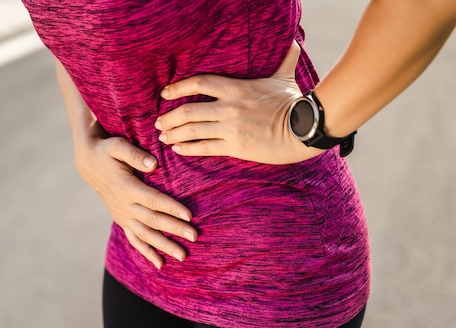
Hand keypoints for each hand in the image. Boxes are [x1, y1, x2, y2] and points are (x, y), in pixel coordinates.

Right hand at [75, 126, 197, 268]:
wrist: (89, 163)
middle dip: (174, 229)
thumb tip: (153, 164)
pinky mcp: (121, 220)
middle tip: (194, 237)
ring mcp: (122, 215)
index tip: (189, 216)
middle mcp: (124, 205)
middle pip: (153, 220)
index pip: (153, 200)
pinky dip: (147, 252)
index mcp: (126, 187)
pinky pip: (134, 239)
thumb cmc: (107, 151)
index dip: (171, 208)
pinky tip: (160, 263)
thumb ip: (134, 155)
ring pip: (145, 235)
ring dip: (164, 246)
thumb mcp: (117, 146)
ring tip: (182, 256)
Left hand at [155, 41, 324, 164]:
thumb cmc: (294, 104)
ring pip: (192, 130)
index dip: (178, 87)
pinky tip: (177, 150)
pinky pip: (205, 148)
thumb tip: (293, 41)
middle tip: (158, 122)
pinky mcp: (236, 147)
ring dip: (174, 134)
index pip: (199, 82)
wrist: (304, 130)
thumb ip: (284, 60)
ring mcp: (231, 128)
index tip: (164, 93)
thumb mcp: (284, 78)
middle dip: (169, 117)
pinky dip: (188, 149)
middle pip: (188, 110)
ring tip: (163, 137)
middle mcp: (229, 107)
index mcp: (237, 88)